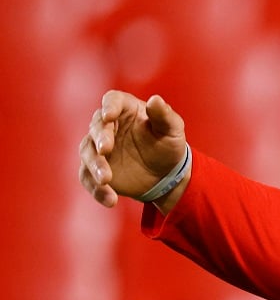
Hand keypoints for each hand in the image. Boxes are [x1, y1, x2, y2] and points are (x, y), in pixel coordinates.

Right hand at [79, 91, 188, 208]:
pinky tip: (110, 200)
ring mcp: (98, 148)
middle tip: (106, 150)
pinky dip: (96, 189)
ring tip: (106, 180)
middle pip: (96, 127)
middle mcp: (107, 126)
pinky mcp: (94, 170)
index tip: (109, 116)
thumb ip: (164, 115)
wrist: (165, 174)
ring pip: (87, 153)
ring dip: (95, 166)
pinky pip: (88, 178)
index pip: (112, 100)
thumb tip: (155, 99)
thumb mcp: (173, 129)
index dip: (109, 106)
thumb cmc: (168, 145)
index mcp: (126, 109)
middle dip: (99, 138)